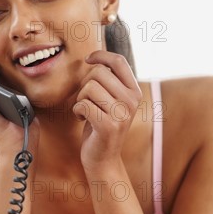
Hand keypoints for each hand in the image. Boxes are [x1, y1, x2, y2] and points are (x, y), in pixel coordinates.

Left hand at [72, 50, 141, 172]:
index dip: (101, 55)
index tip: (88, 59)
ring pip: (89, 88)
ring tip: (87, 111)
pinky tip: (83, 119)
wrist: (103, 158)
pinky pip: (83, 104)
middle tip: (87, 100)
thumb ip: (109, 81)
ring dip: (81, 99)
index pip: (119, 61)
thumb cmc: (102, 125)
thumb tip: (95, 58)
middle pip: (98, 73)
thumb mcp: (111, 100)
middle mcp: (132, 101)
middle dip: (85, 84)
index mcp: (135, 92)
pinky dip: (78, 110)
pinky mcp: (108, 126)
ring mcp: (122, 114)